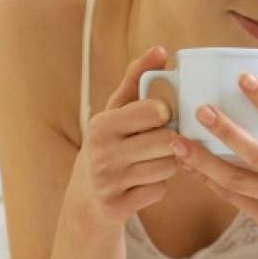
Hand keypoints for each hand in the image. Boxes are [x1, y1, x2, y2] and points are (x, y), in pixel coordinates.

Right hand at [67, 46, 178, 223]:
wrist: (85, 196)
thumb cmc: (111, 141)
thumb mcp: (116, 109)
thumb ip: (138, 78)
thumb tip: (161, 50)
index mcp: (102, 124)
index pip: (157, 110)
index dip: (167, 112)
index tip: (159, 115)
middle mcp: (101, 153)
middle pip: (168, 141)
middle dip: (172, 140)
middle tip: (162, 140)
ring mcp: (107, 183)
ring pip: (168, 167)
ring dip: (169, 163)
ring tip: (153, 160)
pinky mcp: (115, 208)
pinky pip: (160, 191)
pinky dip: (159, 187)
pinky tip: (144, 182)